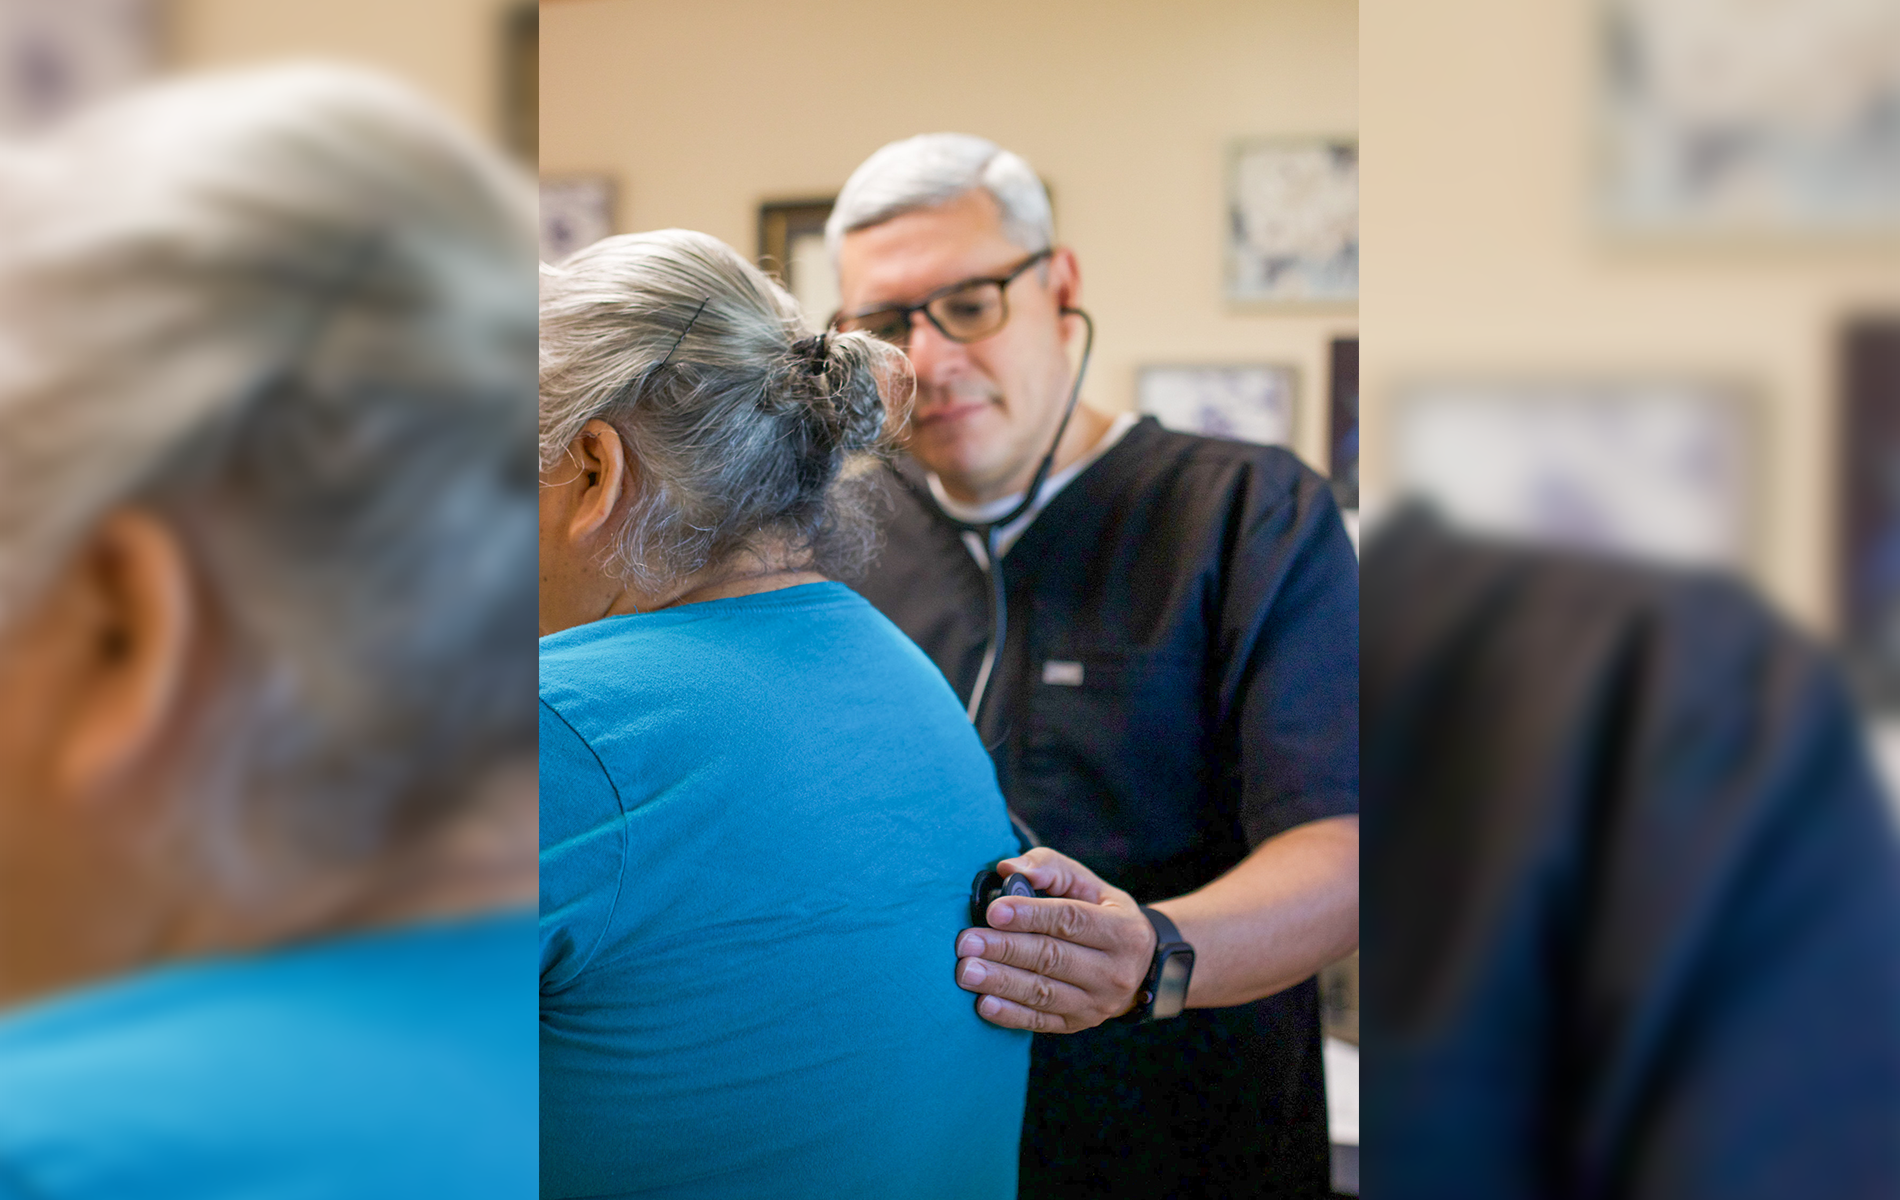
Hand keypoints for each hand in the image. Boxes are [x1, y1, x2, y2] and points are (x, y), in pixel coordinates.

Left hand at [953, 846, 1155, 1032]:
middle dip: (1006, 949)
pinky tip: (984, 1004)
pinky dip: (1010, 1014)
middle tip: (966, 942)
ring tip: (966, 971)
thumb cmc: (1101, 913)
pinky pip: (1041, 1021)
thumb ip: (1050, 868)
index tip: (993, 911)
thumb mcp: (1088, 884)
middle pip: (1053, 958)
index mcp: (1121, 931)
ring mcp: (1097, 1004)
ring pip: (1043, 992)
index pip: (1071, 921)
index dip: (1031, 916)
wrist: (1136, 965)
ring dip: (1001, 982)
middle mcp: (1114, 972)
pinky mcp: (1077, 1024)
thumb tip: (1009, 868)